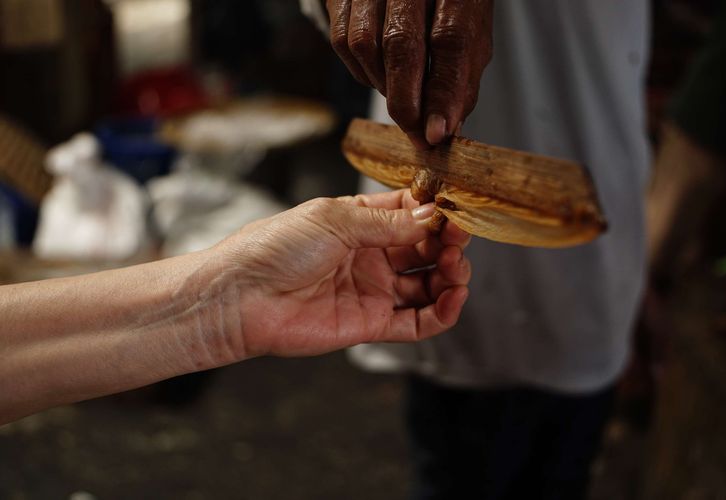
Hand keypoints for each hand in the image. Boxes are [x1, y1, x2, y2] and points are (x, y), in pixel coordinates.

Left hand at [217, 189, 470, 357]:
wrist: (242, 297)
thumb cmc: (276, 248)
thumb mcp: (335, 219)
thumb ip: (387, 222)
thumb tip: (432, 215)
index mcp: (360, 222)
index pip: (411, 214)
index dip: (436, 212)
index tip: (456, 209)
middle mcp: (371, 255)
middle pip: (425, 249)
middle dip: (447, 243)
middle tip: (458, 239)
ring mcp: (373, 290)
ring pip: (427, 285)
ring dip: (450, 276)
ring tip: (455, 268)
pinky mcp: (371, 324)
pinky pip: (417, 322)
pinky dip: (442, 312)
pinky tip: (453, 297)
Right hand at [326, 0, 493, 147]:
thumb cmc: (446, 4)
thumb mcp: (470, 33)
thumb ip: (462, 79)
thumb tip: (446, 128)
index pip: (450, 41)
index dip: (442, 93)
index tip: (436, 132)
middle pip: (400, 44)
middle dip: (406, 102)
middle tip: (415, 134)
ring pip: (365, 46)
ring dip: (383, 85)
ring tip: (403, 94)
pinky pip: (343, 43)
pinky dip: (362, 71)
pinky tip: (381, 72)